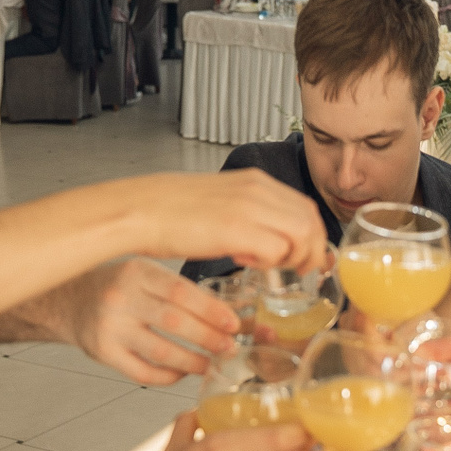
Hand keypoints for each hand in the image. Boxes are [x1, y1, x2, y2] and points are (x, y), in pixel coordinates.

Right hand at [28, 259, 243, 383]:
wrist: (70, 300)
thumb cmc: (118, 286)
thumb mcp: (145, 272)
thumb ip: (179, 289)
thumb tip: (228, 313)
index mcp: (137, 272)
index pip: (180, 291)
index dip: (211, 309)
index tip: (233, 323)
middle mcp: (121, 298)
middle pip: (174, 322)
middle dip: (208, 337)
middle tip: (229, 347)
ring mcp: (110, 328)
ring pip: (160, 351)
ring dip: (192, 361)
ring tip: (211, 364)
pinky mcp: (103, 353)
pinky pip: (142, 372)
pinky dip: (168, 376)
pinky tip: (182, 373)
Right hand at [121, 170, 329, 273]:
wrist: (139, 209)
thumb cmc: (170, 210)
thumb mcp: (220, 201)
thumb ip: (247, 212)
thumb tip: (264, 236)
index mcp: (255, 181)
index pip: (304, 206)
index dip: (312, 236)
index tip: (304, 256)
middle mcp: (258, 189)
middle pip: (311, 220)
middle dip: (311, 250)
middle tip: (294, 270)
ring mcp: (249, 207)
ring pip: (302, 234)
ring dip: (292, 257)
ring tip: (265, 266)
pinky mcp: (236, 229)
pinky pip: (276, 249)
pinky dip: (268, 262)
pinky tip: (242, 260)